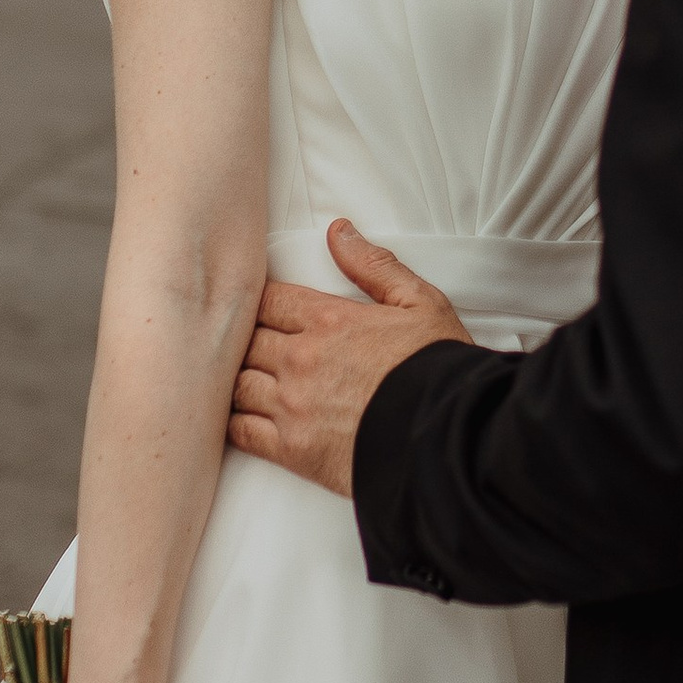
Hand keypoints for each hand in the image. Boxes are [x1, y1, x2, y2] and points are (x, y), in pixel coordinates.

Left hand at [228, 222, 471, 496]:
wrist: (451, 437)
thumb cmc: (439, 369)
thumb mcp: (420, 303)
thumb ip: (373, 266)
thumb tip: (337, 231)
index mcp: (329, 320)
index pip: (267, 300)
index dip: (257, 303)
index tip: (260, 311)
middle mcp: (301, 360)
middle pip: (244, 341)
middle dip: (243, 341)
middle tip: (245, 346)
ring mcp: (292, 406)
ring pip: (236, 383)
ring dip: (234, 379)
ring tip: (240, 379)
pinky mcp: (293, 451)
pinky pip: (240, 431)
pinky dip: (231, 423)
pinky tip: (234, 417)